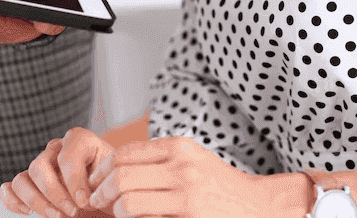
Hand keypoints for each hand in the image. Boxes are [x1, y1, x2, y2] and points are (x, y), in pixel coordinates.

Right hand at [0, 128, 115, 217]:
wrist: (110, 198)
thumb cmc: (115, 190)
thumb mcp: (115, 182)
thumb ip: (104, 184)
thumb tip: (87, 198)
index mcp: (80, 141)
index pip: (67, 155)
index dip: (74, 180)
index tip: (85, 201)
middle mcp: (57, 149)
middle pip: (39, 165)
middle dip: (55, 193)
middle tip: (72, 212)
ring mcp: (41, 165)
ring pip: (23, 178)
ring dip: (37, 200)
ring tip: (56, 216)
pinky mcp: (30, 184)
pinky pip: (10, 187)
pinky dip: (13, 200)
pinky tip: (28, 212)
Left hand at [87, 137, 267, 217]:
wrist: (260, 205)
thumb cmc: (219, 184)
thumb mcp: (191, 159)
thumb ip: (159, 159)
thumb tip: (115, 167)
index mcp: (177, 147)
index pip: (124, 153)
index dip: (103, 169)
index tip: (96, 181)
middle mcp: (181, 166)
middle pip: (121, 175)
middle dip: (101, 191)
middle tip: (96, 201)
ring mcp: (186, 193)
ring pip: (128, 201)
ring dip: (115, 211)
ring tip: (114, 214)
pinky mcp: (189, 216)